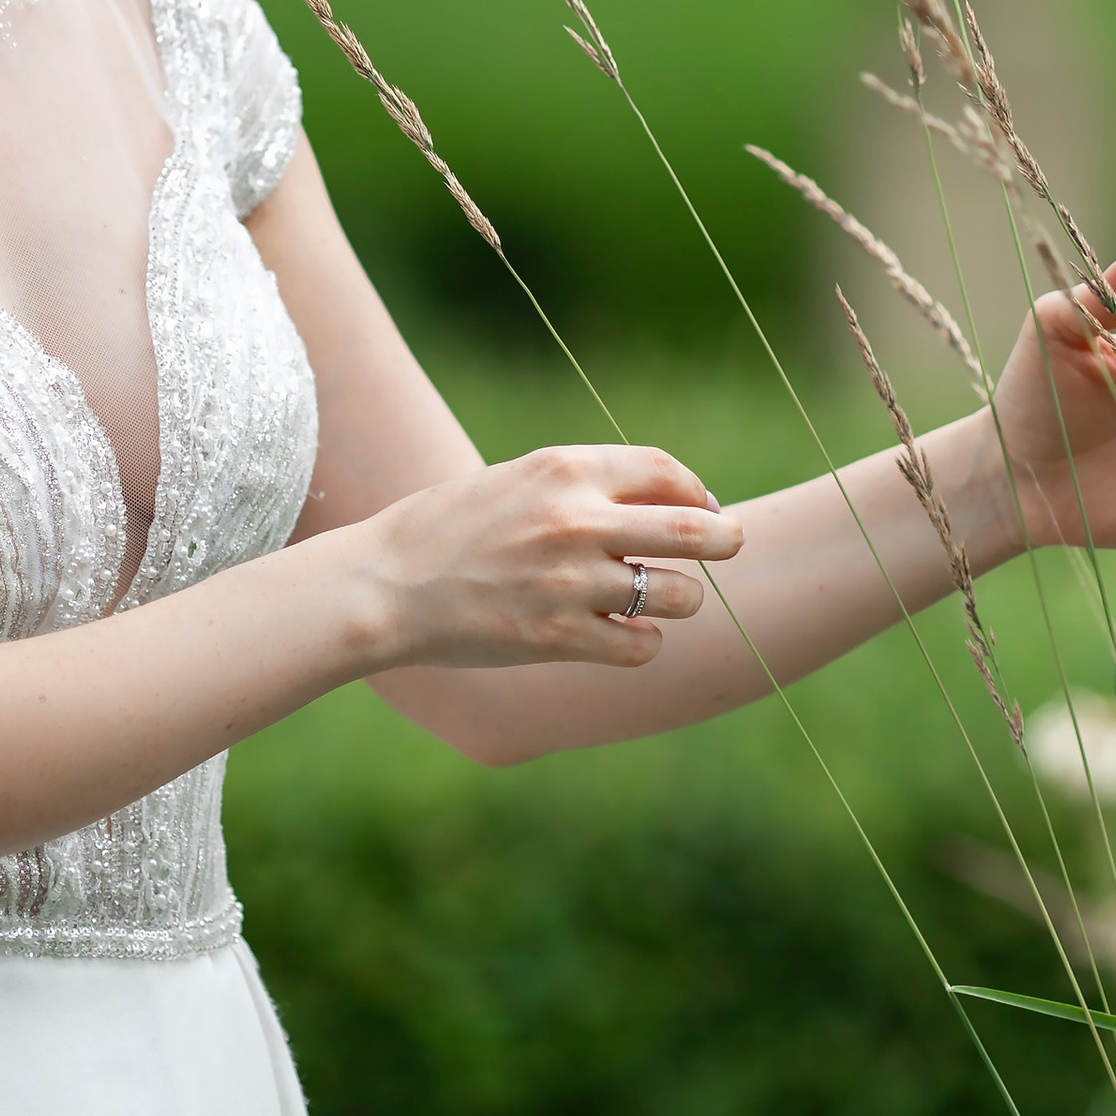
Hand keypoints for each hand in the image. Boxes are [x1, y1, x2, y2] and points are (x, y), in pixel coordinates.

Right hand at [359, 445, 741, 669]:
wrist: (385, 585)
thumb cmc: (449, 529)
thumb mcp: (516, 482)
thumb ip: (582, 487)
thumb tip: (662, 503)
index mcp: (563, 471)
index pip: (666, 471)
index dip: (698, 491)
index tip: (703, 507)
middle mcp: (576, 521)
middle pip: (696, 530)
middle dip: (725, 540)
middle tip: (729, 546)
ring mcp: (570, 582)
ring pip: (679, 594)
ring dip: (679, 599)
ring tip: (656, 601)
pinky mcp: (558, 638)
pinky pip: (641, 645)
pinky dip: (642, 643)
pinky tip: (622, 636)